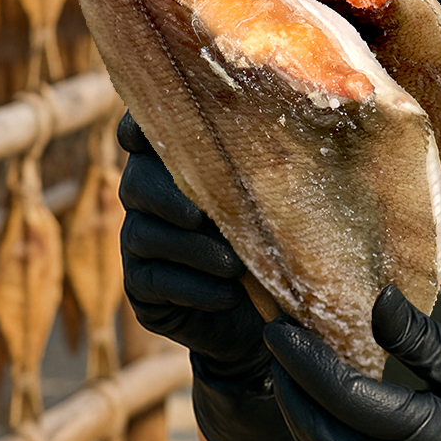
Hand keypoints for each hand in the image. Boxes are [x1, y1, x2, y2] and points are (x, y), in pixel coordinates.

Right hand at [117, 111, 297, 440]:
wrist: (264, 314)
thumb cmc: (275, 238)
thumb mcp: (277, 199)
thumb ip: (271, 166)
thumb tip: (304, 135)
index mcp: (180, 161)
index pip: (145, 129)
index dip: (139, 126)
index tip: (141, 134)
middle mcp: (150, 197)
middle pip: (137, 182)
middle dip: (167, 196)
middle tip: (199, 215)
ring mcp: (141, 241)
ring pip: (145, 234)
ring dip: (191, 250)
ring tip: (232, 265)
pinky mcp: (142, 287)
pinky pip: (154, 281)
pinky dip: (192, 287)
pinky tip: (225, 294)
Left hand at [265, 285, 440, 440]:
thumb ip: (415, 336)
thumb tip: (376, 297)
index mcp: (422, 437)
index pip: (344, 398)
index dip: (305, 362)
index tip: (278, 329)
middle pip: (321, 436)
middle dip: (289, 390)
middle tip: (275, 345)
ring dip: (299, 419)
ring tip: (290, 373)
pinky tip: (319, 408)